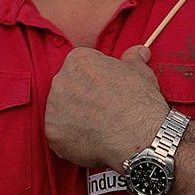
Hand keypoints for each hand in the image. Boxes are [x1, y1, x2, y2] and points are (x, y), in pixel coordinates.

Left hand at [45, 45, 169, 173]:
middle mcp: (60, 80)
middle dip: (81, 98)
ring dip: (74, 119)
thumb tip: (139, 52)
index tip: (106, 92)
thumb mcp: (141, 73)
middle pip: (67, 88)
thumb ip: (132, 59)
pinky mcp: (52, 133)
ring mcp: (54, 107)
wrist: (139, 135)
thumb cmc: (140, 103)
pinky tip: (91, 142)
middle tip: (102, 111)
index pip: (80, 67)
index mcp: (78, 60)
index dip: (94, 81)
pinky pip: (59, 136)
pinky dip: (72, 141)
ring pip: (61, 113)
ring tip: (98, 128)